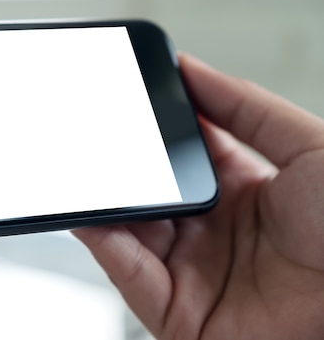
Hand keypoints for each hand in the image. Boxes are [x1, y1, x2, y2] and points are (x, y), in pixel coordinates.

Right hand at [75, 54, 323, 338]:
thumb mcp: (309, 148)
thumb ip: (246, 107)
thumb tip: (191, 69)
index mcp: (242, 192)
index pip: (182, 153)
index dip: (155, 128)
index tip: (129, 98)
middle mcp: (213, 232)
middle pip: (149, 193)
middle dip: (120, 166)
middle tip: (95, 136)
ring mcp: (193, 272)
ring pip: (129, 232)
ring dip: (103, 203)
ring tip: (82, 172)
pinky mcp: (178, 313)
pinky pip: (130, 275)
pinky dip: (103, 245)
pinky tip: (89, 216)